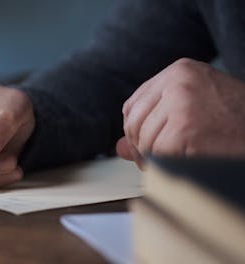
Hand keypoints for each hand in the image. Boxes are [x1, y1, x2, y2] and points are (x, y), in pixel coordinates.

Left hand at [117, 58, 244, 165]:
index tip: (145, 143)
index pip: (134, 104)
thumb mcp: (192, 111)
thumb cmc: (236, 123)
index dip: (137, 130)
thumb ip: (155, 122)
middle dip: (142, 147)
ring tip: (177, 160)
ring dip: (154, 160)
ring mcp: (182, 102)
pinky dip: (166, 167)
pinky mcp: (186, 128)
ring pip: (144, 141)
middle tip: (157, 159)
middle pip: (134, 122)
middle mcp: (179, 80)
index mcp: (180, 71)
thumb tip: (120, 147)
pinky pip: (158, 155)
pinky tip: (186, 163)